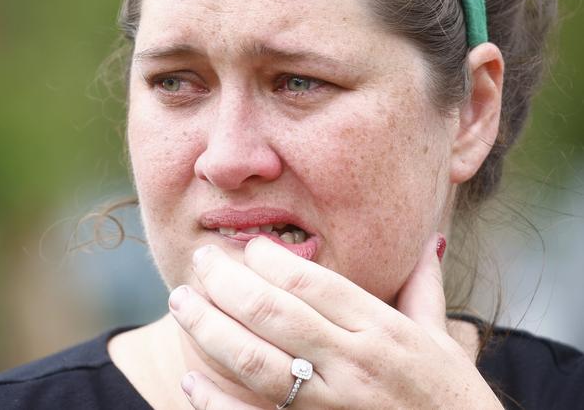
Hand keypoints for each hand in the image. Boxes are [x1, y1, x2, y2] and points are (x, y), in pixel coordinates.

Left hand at [168, 234, 502, 408]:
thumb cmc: (450, 397)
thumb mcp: (441, 337)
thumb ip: (424, 285)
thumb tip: (430, 239)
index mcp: (381, 331)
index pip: (312, 283)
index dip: (270, 260)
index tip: (247, 246)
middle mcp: (353, 365)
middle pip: (275, 314)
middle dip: (227, 283)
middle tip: (199, 263)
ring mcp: (331, 407)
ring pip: (257, 363)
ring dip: (210, 329)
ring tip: (181, 302)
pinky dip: (216, 402)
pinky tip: (189, 378)